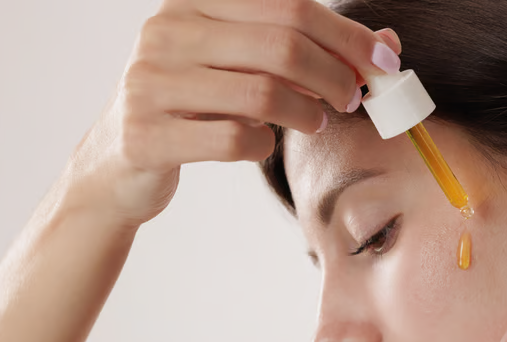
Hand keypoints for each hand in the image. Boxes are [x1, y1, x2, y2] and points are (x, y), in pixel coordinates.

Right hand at [55, 0, 401, 227]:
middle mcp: (166, 31)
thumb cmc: (195, 107)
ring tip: (315, 122)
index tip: (384, 62)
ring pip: (262, 92)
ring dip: (306, 113)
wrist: (121, 161)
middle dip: (335, 75)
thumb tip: (385, 45)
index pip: (288, 5)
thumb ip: (306, 50)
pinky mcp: (147, 134)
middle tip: (353, 99)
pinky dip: (264, 145)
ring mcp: (151, 82)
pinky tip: (262, 143)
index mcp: (193, 2)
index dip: (346, 35)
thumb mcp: (243, 67)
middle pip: (281, 45)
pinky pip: (234, 139)